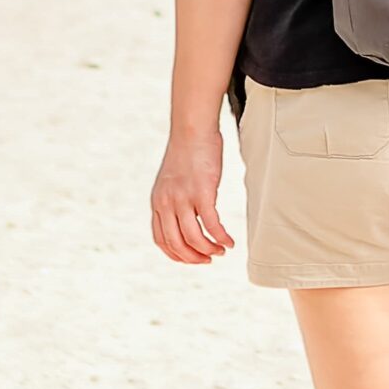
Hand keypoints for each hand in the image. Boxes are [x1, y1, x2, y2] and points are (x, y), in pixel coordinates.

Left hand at [150, 127, 235, 264]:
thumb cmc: (187, 151)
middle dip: (194, 257)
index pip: (162, 240)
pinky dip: (222, 237)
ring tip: (221, 251)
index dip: (177, 255)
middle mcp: (166, 204)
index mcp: (158, 203)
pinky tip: (230, 242)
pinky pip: (212, 225)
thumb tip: (188, 216)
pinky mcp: (202, 192)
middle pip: (177, 244)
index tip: (192, 258)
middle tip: (209, 259)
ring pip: (194, 238)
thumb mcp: (172, 180)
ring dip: (209, 250)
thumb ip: (175, 199)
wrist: (192, 129)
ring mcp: (183, 199)